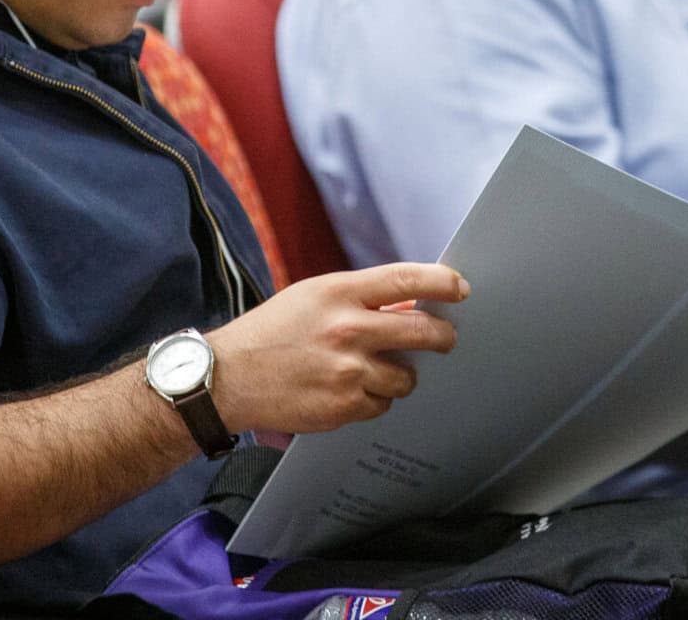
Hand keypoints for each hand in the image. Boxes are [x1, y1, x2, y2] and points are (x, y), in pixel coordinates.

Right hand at [204, 262, 465, 434]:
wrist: (228, 378)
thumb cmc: (272, 332)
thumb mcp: (313, 297)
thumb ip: (361, 299)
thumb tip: (410, 307)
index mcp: (339, 292)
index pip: (407, 280)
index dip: (442, 283)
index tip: (460, 288)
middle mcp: (348, 329)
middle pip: (422, 332)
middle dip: (442, 336)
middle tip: (446, 339)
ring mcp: (347, 372)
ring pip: (406, 376)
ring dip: (401, 374)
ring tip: (376, 370)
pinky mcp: (342, 407)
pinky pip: (381, 404)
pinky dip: (373, 399)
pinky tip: (348, 390)